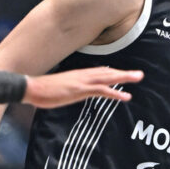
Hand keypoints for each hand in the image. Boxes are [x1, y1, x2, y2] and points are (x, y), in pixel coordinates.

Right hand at [23, 67, 142, 107]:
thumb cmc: (42, 89)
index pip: (99, 72)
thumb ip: (68, 87)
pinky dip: (114, 93)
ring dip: (124, 78)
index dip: (112, 73)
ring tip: (137, 78)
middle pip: (107, 72)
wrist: (31, 87)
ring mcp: (82, 82)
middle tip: (139, 74)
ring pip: (108, 78)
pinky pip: (101, 90)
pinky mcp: (80, 90)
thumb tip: (71, 90)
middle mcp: (82, 75)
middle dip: (124, 73)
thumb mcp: (59, 87)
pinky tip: (125, 96)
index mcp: (78, 75)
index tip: (123, 74)